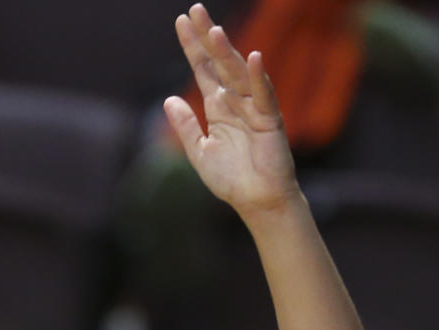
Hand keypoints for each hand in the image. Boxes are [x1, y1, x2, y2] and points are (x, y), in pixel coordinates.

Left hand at [164, 4, 299, 217]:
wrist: (257, 201)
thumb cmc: (231, 179)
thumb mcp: (199, 152)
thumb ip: (185, 126)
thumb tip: (168, 99)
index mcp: (218, 106)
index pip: (204, 69)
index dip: (193, 46)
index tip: (181, 21)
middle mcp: (235, 101)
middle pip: (219, 63)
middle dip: (207, 37)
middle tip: (195, 10)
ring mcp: (253, 108)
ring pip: (239, 74)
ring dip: (227, 52)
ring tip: (214, 31)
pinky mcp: (269, 120)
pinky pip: (264, 95)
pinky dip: (259, 77)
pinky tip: (254, 57)